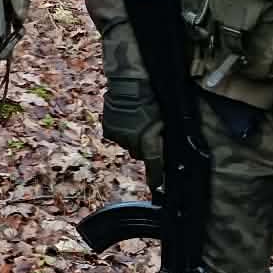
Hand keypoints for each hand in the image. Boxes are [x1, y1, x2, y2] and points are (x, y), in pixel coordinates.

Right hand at [102, 79, 163, 196]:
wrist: (129, 85)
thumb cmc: (152, 100)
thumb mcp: (164, 120)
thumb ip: (162, 136)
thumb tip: (163, 148)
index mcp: (148, 141)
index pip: (153, 164)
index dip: (155, 178)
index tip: (156, 186)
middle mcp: (132, 143)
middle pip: (139, 154)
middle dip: (143, 148)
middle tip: (146, 136)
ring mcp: (119, 137)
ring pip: (127, 144)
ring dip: (132, 138)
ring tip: (135, 123)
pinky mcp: (109, 130)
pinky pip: (117, 136)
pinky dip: (121, 131)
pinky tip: (125, 119)